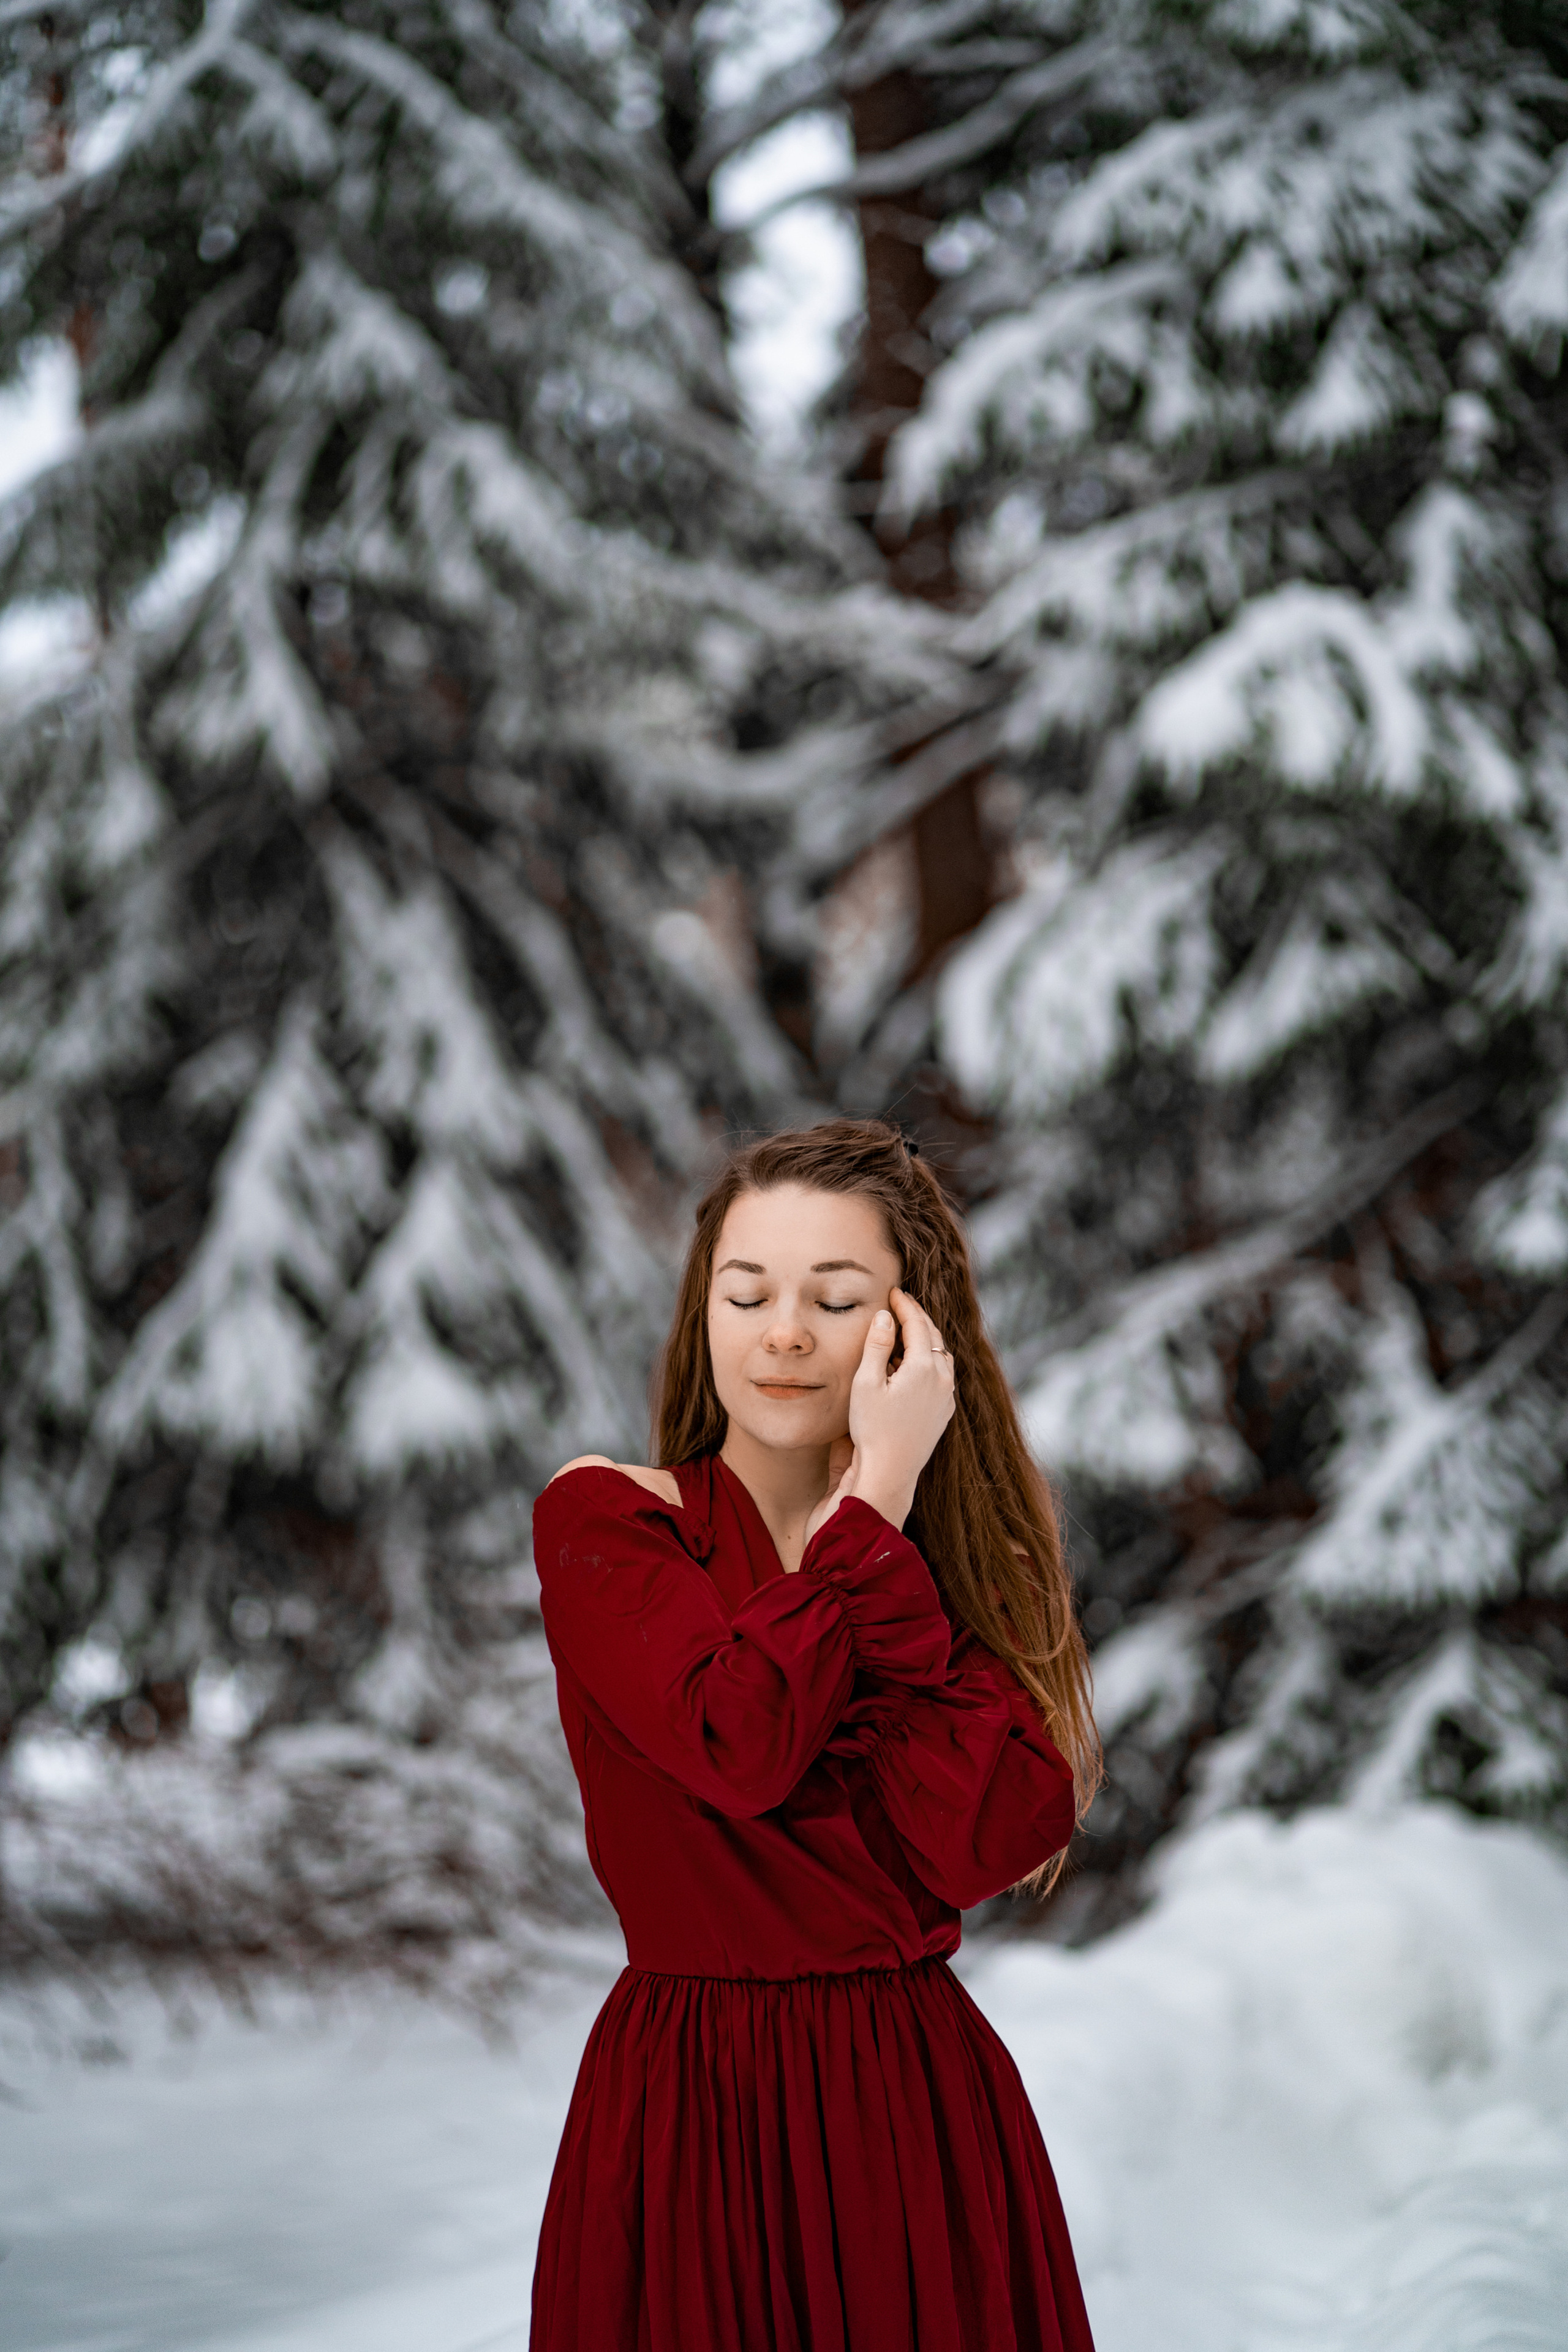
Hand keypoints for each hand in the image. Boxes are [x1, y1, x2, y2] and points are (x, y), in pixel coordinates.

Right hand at [806, 1289, 955, 1539]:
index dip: (905, 1305)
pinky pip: (942, 1376)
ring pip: (941, 1357)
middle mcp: (942, 1380)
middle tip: (902, 1304)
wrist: (890, 1473)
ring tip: (907, 1332)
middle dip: (918, 1318)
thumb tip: (885, 1317)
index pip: (918, 1324)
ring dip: (925, 1340)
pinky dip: (929, 1362)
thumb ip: (877, 1346)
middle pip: (933, 1337)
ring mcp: (946, 1398)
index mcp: (923, 1368)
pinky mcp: (943, 1414)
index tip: (895, 1292)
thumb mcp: (866, 1383)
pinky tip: (912, 1368)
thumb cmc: (873, 1429)